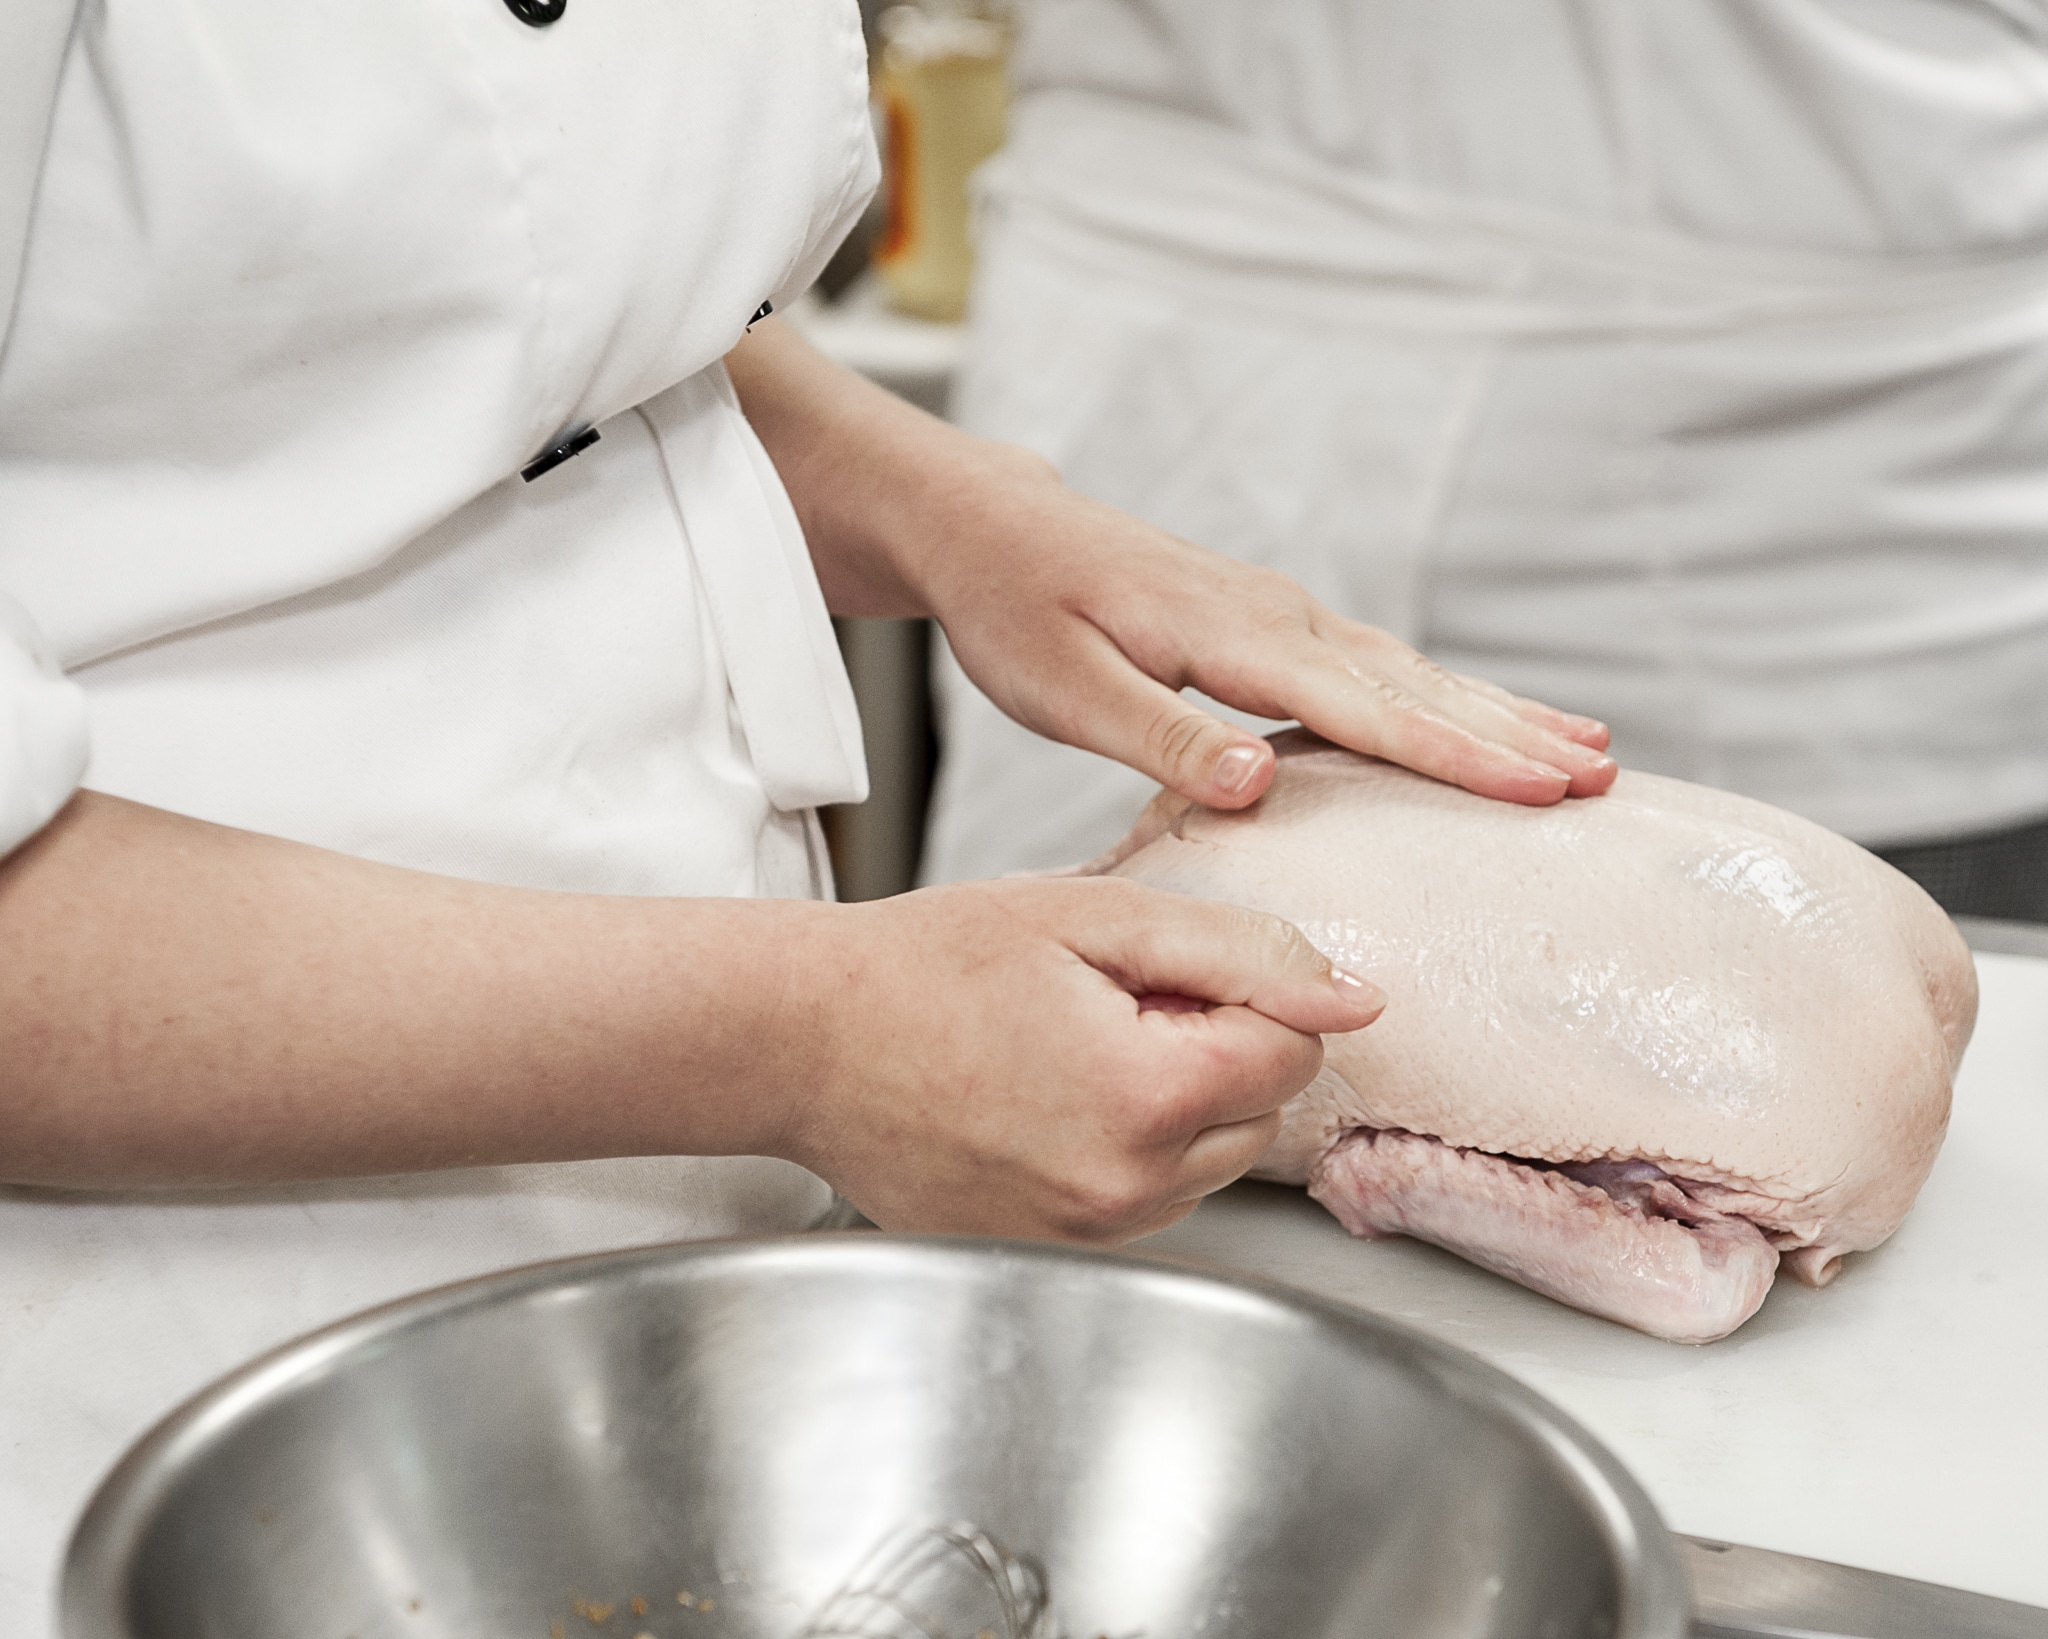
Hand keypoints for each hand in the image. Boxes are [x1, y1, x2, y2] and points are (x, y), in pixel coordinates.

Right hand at [780, 876, 1384, 1239]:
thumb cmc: (932, 964)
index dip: (1242, 994)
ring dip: (1176, 1103)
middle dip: (1217, 1050)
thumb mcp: (1098, 917)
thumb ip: (1242, 953)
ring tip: (1074, 1047)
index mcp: (1150, 1100)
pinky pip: (1143, 1199)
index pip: (1295, 1052)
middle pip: (1260, 1115)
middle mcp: (1127, 1190)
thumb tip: (1356, 999)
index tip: (1161, 972)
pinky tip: (1051, 1095)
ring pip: (1209, 1163)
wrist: (806, 1040)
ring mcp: (1085, 1233)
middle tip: (1112, 1002)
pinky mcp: (1048, 1249)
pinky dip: (1128, 1146)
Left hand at [919, 446, 1616, 812]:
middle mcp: (1277, 616)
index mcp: (1233, 638)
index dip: (1459, 756)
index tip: (1542, 790)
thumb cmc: (1019, 614)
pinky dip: (1447, 693)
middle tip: (1604, 781)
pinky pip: (1381, 663)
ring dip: (1499, 711)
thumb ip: (1160, 737)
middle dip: (1512, 735)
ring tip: (1587, 748)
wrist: (996, 531)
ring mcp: (1282, 613)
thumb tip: (1258, 783)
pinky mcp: (1273, 620)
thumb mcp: (1064, 689)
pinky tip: (1485, 715)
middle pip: (1415, 685)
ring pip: (1412, 669)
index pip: (1366, 709)